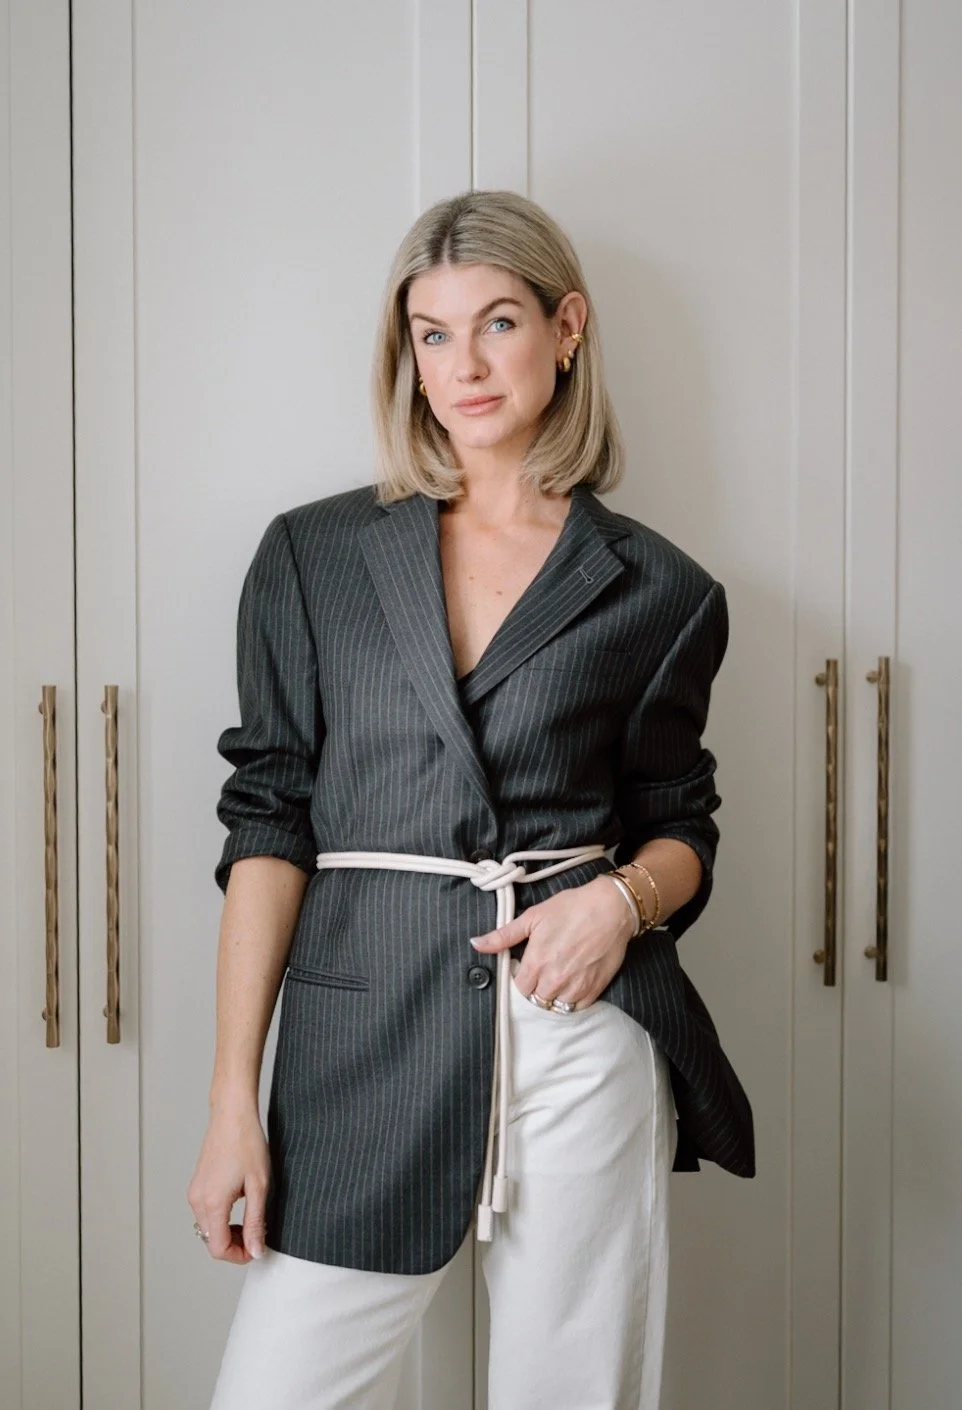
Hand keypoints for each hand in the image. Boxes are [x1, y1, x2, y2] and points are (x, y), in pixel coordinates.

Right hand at [186, 1098, 271, 1263]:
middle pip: (211, 1241)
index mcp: (212, 1203)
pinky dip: (221, 1217)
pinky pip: (206, 1212)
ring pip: (208, 1227)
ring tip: (250, 1215)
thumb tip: (256, 1250)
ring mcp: (195, 1192)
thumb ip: (255, 1222)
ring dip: (228, 1230)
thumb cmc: (247, 1143)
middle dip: (234, 1244)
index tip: (256, 1248)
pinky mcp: (197, 1184)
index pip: (218, 1249)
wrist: (233, 1114)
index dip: (238, 1255)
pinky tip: (239, 1203)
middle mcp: (197, 1200)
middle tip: (256, 1232)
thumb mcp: (259, 1186)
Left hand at [469, 875, 636, 1009]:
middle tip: (544, 971)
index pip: (519, 989)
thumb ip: (503, 935)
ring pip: (556, 1006)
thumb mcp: (533, 916)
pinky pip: (577, 1007)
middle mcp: (554, 980)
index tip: (528, 968)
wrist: (611, 908)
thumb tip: (476, 943)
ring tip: (558, 977)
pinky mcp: (594, 989)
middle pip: (536, 999)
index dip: (521, 978)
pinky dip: (572, 1000)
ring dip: (554, 995)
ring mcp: (575, 987)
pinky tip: (573, 983)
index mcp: (536, 962)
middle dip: (537, 987)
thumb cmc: (571, 908)